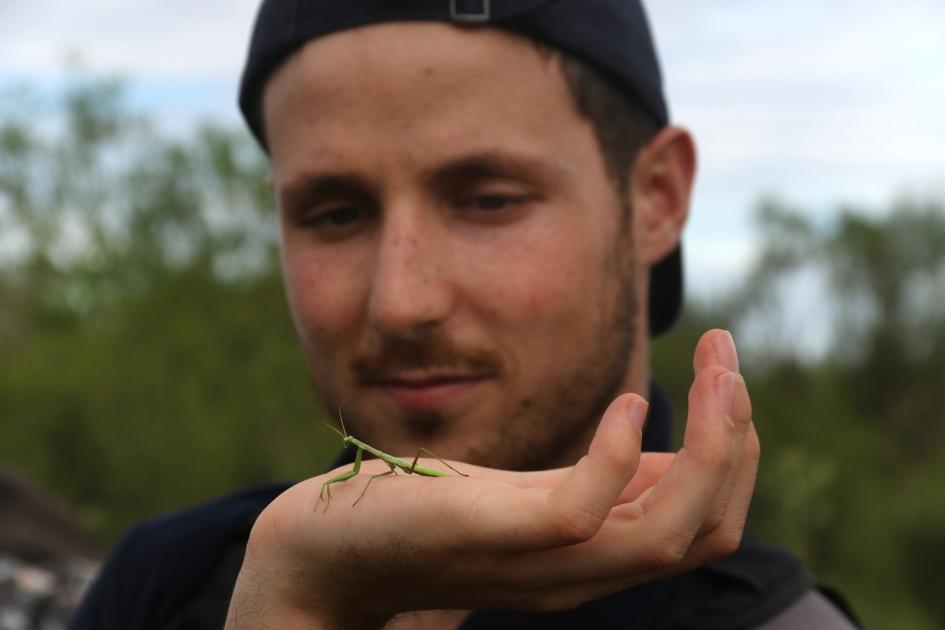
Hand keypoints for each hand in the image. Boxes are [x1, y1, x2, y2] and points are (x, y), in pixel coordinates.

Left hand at [224, 329, 757, 628]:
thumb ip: (605, 483)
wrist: (331, 551)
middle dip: (736, 441)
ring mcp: (543, 564)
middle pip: (708, 531)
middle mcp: (584, 573)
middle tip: (727, 357)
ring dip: (710, 447)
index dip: (737, 452)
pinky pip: (582, 512)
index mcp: (598, 556)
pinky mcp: (496, 536)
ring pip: (668, 532)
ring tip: (712, 369)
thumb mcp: (536, 493)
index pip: (709, 526)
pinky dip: (620, 457)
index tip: (726, 372)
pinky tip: (621, 404)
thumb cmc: (434, 513)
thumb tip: (672, 448)